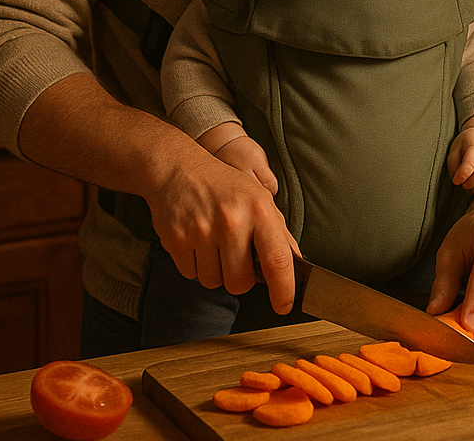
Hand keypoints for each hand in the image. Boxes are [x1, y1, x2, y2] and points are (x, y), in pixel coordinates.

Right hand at [148, 141, 298, 313]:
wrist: (178, 167)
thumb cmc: (224, 185)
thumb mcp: (258, 198)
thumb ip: (278, 232)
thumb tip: (296, 266)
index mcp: (259, 209)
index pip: (278, 260)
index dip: (284, 290)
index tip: (284, 305)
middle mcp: (232, 220)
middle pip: (240, 283)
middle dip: (239, 277)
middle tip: (234, 254)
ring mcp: (202, 230)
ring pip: (213, 282)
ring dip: (214, 270)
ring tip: (212, 242)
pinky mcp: (176, 239)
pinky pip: (190, 274)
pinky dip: (194, 264)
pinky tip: (195, 239)